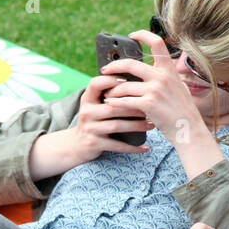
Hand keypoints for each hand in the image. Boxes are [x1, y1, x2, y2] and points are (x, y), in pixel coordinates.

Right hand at [28, 75, 155, 177]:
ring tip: (151, 125)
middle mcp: (86, 112)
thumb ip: (109, 96)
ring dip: (137, 125)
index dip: (110, 80)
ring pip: (117, 125)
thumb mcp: (95, 106)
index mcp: (87, 99)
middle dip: (134, 107)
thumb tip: (137, 83)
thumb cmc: (94, 121)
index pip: (95, 84)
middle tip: (151, 108)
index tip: (128, 80)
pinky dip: (132, 147)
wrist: (77, 145)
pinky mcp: (94, 144)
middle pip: (113, 107)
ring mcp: (89, 129)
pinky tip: (145, 147)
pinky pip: (117, 145)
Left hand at [100, 29, 204, 144]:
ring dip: (112, 90)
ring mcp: (155, 90)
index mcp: (169, 69)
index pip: (157, 42)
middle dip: (113, 67)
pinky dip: (115, 103)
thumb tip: (148, 70)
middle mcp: (162, 76)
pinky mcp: (148, 104)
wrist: (189, 129)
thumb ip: (164, 77)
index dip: (143, 35)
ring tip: (108, 95)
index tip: (132, 35)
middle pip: (130, 64)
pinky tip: (110, 104)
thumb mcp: (178, 87)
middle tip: (104, 71)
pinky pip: (124, 101)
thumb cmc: (181, 111)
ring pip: (124, 85)